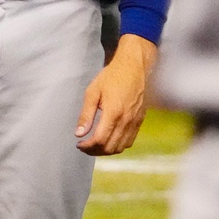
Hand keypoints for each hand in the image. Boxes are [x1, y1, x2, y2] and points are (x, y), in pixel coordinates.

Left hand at [75, 34, 157, 155]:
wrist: (133, 68)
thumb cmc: (111, 77)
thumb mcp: (92, 92)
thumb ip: (86, 115)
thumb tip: (79, 133)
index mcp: (114, 112)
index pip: (100, 139)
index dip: (88, 146)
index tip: (79, 143)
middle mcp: (127, 120)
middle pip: (110, 147)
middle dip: (95, 151)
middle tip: (84, 146)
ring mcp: (135, 122)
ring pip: (121, 147)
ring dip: (106, 150)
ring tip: (94, 145)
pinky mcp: (140, 121)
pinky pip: (130, 141)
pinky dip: (118, 145)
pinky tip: (108, 140)